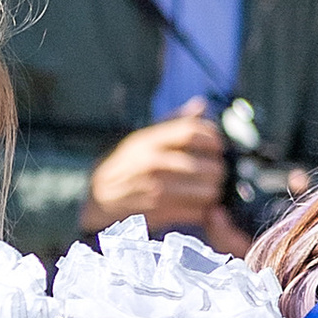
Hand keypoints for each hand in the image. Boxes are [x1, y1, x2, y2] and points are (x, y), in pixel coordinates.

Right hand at [83, 104, 226, 238]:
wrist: (100, 197)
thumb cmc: (127, 165)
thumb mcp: (144, 138)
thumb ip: (174, 122)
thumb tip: (201, 105)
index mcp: (150, 141)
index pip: (192, 132)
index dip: (213, 138)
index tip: (217, 145)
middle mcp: (154, 163)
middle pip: (207, 165)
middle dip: (217, 169)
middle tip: (215, 171)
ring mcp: (157, 189)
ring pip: (207, 191)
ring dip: (212, 192)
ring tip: (207, 189)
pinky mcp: (160, 213)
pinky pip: (198, 212)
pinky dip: (203, 211)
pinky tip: (198, 205)